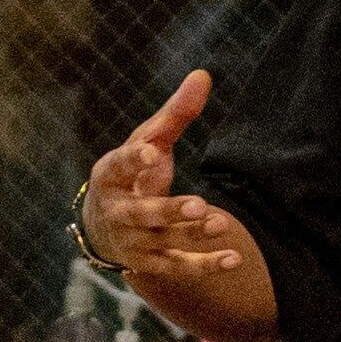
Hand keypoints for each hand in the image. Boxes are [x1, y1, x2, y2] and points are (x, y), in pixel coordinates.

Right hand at [81, 69, 263, 314]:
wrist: (107, 230)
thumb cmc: (133, 174)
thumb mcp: (147, 142)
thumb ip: (174, 114)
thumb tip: (204, 74)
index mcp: (109, 176)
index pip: (118, 166)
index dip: (133, 160)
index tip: (151, 151)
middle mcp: (117, 212)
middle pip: (141, 214)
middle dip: (168, 211)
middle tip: (197, 205)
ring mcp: (133, 242)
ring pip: (163, 242)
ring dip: (192, 235)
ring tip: (222, 222)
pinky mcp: (152, 264)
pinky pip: (179, 267)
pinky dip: (205, 266)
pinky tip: (233, 258)